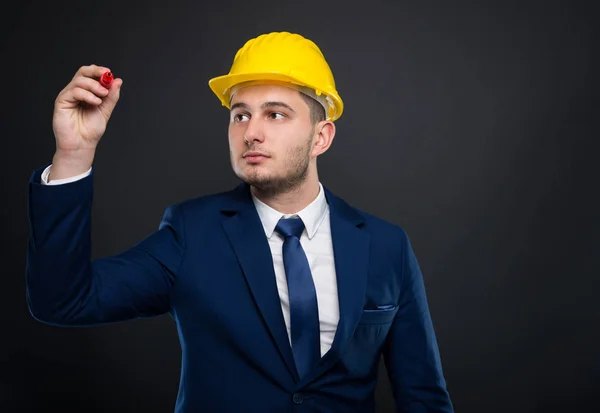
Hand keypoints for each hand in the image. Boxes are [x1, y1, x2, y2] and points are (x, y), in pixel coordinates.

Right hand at [50, 64, 122, 178]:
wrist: (82, 144)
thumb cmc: (90, 130)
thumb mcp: (105, 110)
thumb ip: (111, 97)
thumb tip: (118, 81)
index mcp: (86, 92)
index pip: (90, 75)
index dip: (99, 71)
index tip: (109, 73)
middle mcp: (76, 92)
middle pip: (82, 72)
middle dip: (95, 72)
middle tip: (106, 76)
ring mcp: (68, 96)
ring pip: (79, 81)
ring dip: (94, 86)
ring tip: (103, 96)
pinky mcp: (62, 102)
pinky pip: (74, 91)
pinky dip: (87, 94)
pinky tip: (96, 102)